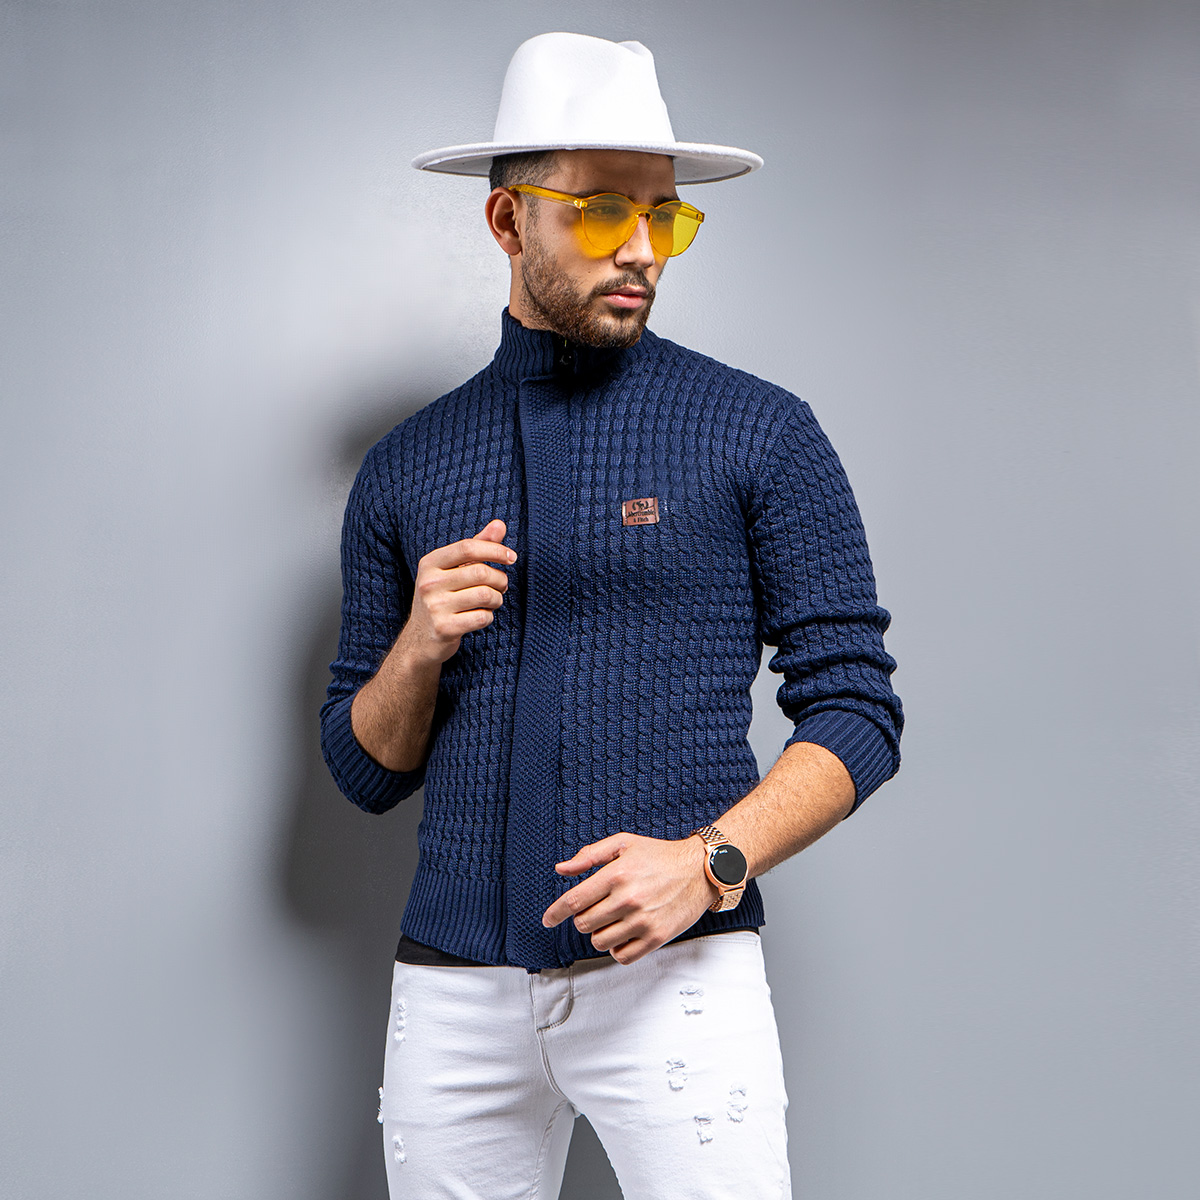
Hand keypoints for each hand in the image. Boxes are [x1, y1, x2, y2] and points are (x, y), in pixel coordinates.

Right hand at [399, 519, 515, 664]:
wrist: (419, 639)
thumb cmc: (442, 598)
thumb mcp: (453, 570)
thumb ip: (477, 547)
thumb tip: (499, 524)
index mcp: (430, 563)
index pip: (468, 547)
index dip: (495, 550)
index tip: (512, 558)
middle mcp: (429, 582)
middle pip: (481, 572)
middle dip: (500, 579)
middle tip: (501, 586)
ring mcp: (434, 606)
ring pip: (485, 595)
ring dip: (497, 599)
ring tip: (493, 601)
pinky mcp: (444, 628)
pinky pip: (482, 617)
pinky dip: (489, 616)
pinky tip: (480, 616)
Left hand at [541, 832, 719, 964]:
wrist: (699, 870)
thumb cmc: (661, 855)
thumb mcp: (624, 844)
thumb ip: (590, 855)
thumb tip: (562, 869)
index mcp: (616, 875)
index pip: (573, 901)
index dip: (555, 913)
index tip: (547, 920)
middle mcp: (627, 899)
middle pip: (584, 924)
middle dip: (584, 917)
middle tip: (598, 907)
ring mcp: (642, 921)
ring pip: (600, 942)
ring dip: (600, 933)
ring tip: (613, 919)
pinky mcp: (656, 938)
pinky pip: (622, 956)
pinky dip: (617, 948)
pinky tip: (624, 933)